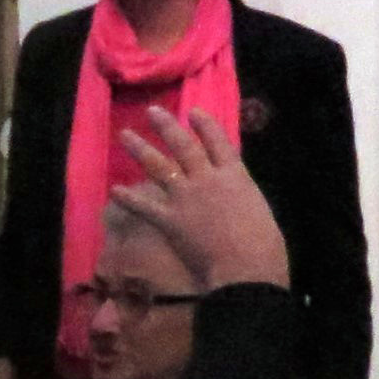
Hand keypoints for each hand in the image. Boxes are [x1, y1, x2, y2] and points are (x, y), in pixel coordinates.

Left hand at [110, 108, 289, 290]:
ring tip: (125, 135)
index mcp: (235, 175)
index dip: (205, 125)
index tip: (194, 112)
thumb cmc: (264, 245)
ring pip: (159, 166)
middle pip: (184, 146)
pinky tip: (114, 191)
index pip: (218, 141)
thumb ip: (241, 197)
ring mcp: (186, 197)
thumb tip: (233, 197)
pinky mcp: (170, 220)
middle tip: (151, 112)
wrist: (245, 267)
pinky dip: (129, 199)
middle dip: (167, 126)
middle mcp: (207, 178)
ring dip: (141, 149)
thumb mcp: (258, 209)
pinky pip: (144, 206)